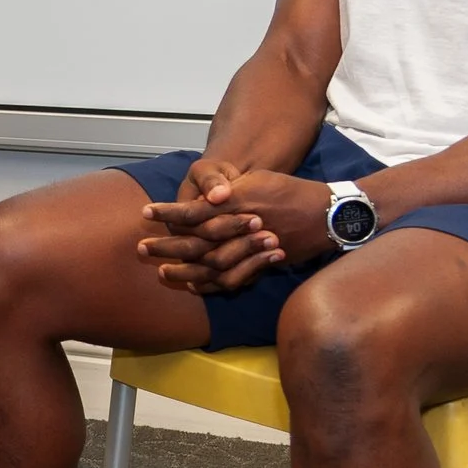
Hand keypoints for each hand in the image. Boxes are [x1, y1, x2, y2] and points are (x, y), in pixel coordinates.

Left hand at [137, 168, 333, 293]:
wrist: (327, 213)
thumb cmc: (289, 190)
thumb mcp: (257, 181)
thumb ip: (228, 191)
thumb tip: (204, 197)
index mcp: (238, 201)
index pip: (196, 209)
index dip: (169, 212)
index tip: (146, 212)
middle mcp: (242, 227)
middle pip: (197, 241)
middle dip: (168, 246)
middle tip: (140, 249)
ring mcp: (253, 248)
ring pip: (212, 265)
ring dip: (185, 270)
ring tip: (161, 272)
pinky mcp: (263, 264)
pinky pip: (232, 279)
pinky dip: (211, 285)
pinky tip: (193, 286)